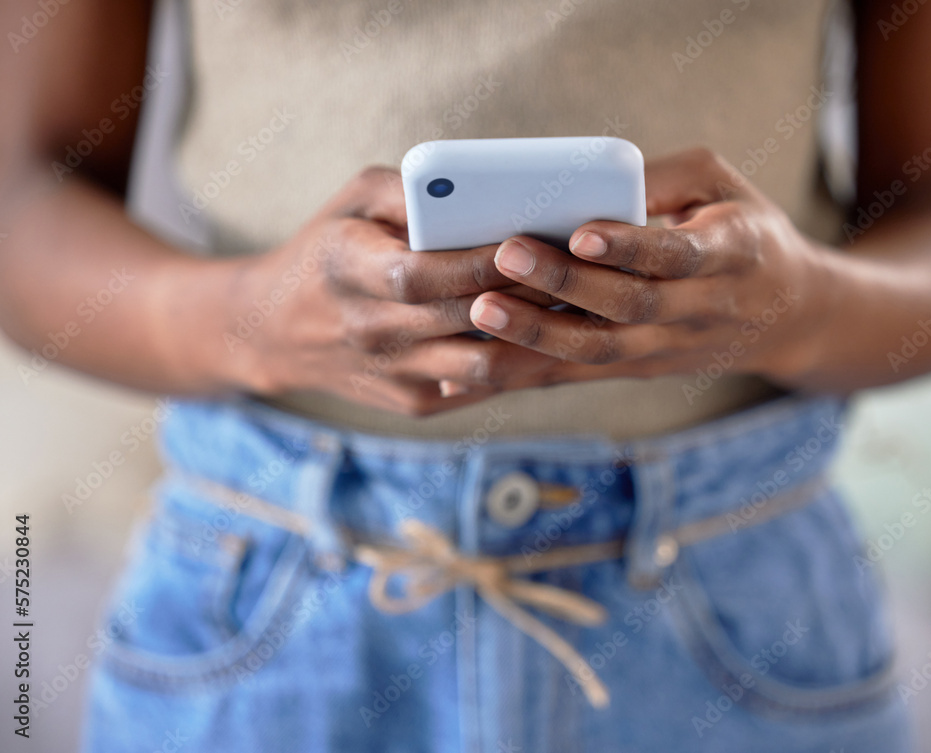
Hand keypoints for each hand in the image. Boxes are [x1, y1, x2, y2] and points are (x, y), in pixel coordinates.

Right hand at [223, 167, 566, 414]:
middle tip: (579, 268)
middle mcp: (368, 329)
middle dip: (527, 293)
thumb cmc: (326, 250)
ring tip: (572, 304)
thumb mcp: (352, 202)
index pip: (423, 274)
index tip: (530, 240)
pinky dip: (516, 360)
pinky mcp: (412, 403)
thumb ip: (408, 190)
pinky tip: (545, 333)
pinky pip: (478, 385)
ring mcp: (392, 373)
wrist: (276, 331)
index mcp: (347, 268)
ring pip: (483, 363)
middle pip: (466, 317)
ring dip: (535, 336)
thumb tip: (476, 189)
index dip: (481, 262)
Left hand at [467, 148, 836, 385]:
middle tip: (506, 254)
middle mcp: (701, 308)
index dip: (631, 247)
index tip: (582, 230)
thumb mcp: (722, 185)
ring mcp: (668, 348)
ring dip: (538, 336)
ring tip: (482, 312)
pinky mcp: (640, 368)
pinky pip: (579, 375)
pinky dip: (528, 374)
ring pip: (600, 351)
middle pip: (629, 306)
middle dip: (565, 283)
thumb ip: (660, 178)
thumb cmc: (744, 232)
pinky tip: (477, 368)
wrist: (787, 315)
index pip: (678, 254)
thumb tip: (583, 176)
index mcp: (731, 252)